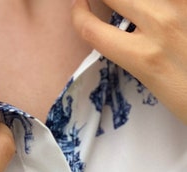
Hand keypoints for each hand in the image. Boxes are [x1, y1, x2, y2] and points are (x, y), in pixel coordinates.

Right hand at [72, 0, 186, 123]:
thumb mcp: (152, 80)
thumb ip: (132, 50)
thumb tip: (122, 26)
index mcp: (143, 57)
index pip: (91, 28)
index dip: (78, 14)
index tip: (79, 7)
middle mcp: (161, 24)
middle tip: (102, 3)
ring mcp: (182, 8)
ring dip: (127, 0)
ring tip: (127, 5)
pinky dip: (155, 2)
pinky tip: (156, 6)